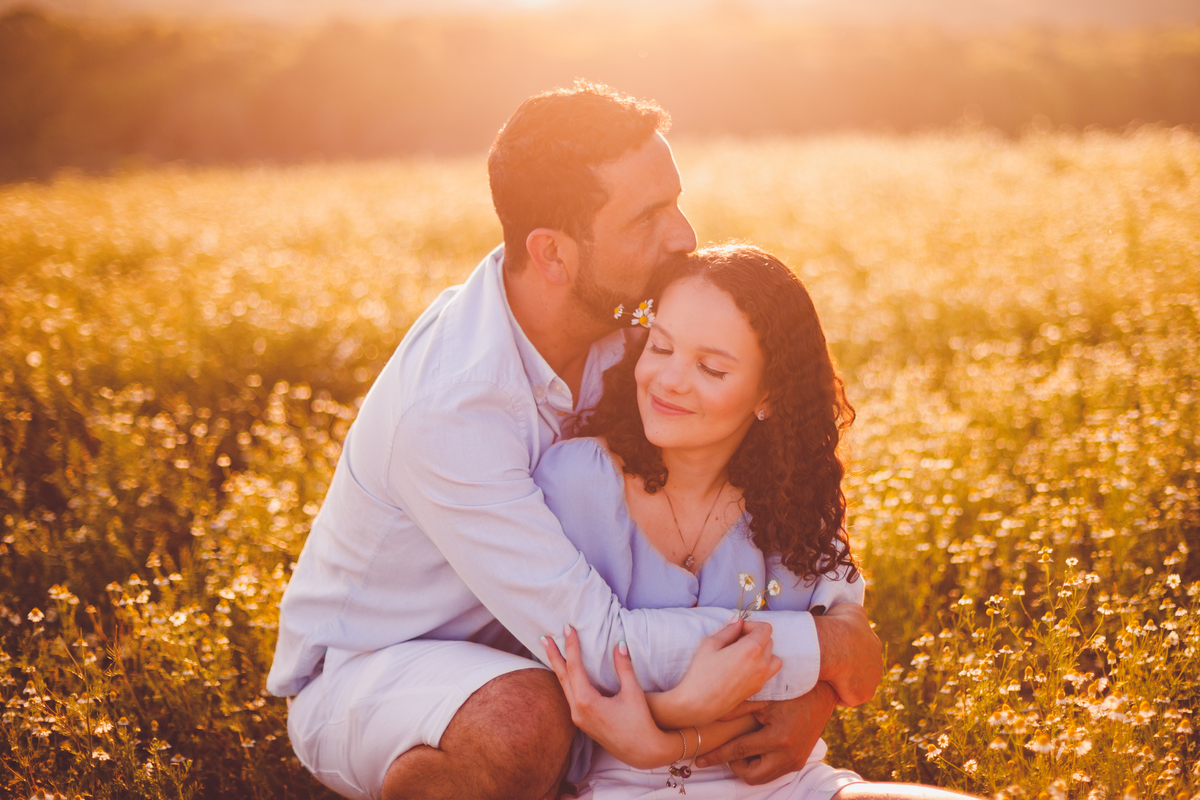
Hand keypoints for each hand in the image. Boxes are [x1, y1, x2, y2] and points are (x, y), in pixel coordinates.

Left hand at [542, 627, 679, 769]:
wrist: (642, 752)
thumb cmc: (640, 723)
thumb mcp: (633, 693)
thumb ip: (624, 667)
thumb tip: (620, 644)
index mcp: (587, 702)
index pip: (575, 667)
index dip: (572, 646)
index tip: (568, 628)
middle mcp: (577, 711)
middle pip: (562, 677)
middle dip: (554, 656)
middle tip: (544, 637)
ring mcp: (578, 718)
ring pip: (564, 687)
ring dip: (559, 668)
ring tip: (552, 651)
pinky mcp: (582, 722)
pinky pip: (569, 696)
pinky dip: (566, 680)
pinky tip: (567, 673)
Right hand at [649, 617, 781, 728]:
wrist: (699, 703)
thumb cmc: (701, 672)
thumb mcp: (710, 644)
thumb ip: (728, 630)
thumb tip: (738, 621)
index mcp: (751, 649)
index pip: (765, 628)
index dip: (751, 625)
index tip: (738, 629)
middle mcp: (761, 664)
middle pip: (769, 641)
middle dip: (755, 636)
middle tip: (736, 640)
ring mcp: (761, 678)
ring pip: (773, 657)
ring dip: (762, 652)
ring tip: (744, 654)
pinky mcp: (757, 689)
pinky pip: (769, 672)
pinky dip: (762, 665)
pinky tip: (744, 667)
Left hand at [694, 681, 836, 783]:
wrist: (823, 692)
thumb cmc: (792, 690)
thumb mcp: (763, 696)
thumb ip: (736, 708)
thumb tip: (710, 716)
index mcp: (777, 738)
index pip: (738, 752)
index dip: (716, 756)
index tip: (700, 760)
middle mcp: (788, 754)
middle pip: (751, 775)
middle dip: (735, 766)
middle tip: (727, 751)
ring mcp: (796, 760)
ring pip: (764, 777)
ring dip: (749, 767)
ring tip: (742, 748)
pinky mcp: (801, 761)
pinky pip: (776, 772)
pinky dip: (763, 765)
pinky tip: (756, 749)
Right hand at [813, 603, 880, 706]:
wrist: (834, 645)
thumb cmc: (837, 624)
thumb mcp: (850, 609)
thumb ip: (855, 614)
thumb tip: (851, 617)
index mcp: (874, 643)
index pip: (861, 650)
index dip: (846, 651)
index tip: (832, 650)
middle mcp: (878, 663)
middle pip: (861, 668)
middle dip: (847, 668)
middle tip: (828, 665)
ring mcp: (872, 680)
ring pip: (855, 683)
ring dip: (843, 682)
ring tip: (825, 678)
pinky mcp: (864, 694)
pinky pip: (848, 698)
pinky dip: (838, 694)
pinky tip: (826, 687)